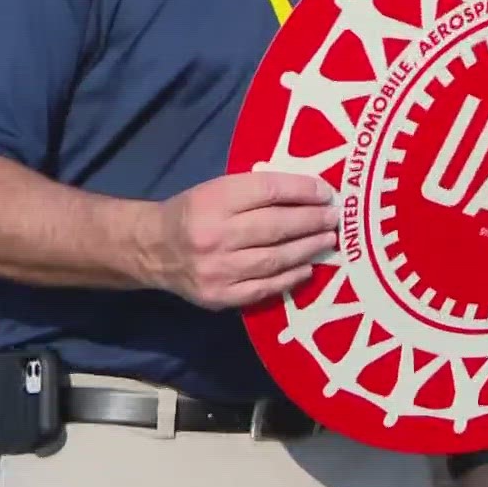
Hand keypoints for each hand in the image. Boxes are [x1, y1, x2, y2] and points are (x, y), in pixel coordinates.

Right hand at [142, 171, 338, 309]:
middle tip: (334, 218)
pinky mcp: (220, 296)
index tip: (326, 192)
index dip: (302, 190)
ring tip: (328, 240)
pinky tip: (307, 268)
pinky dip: (290, 278)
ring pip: (274, 259)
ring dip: (308, 249)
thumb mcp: (216, 189)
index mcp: (213, 200)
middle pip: (276, 226)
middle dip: (312, 221)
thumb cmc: (193, 212)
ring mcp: (218, 270)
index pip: (268, 190)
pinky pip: (264, 288)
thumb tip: (308, 194)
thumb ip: (255, 191)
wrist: (153, 250)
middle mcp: (215, 235)